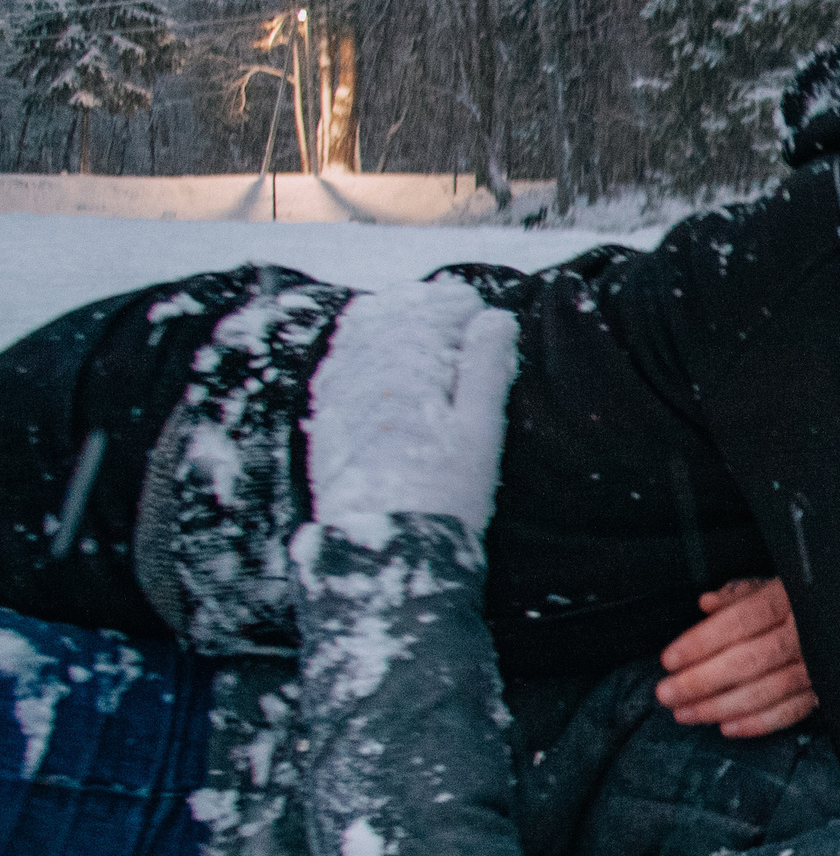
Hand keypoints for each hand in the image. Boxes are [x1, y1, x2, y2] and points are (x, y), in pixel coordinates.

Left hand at [306, 279, 518, 535]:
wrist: (385, 550)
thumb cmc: (444, 492)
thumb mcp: (480, 430)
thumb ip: (486, 367)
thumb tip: (495, 316)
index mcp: (408, 363)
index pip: (440, 305)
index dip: (468, 310)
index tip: (485, 326)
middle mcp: (366, 367)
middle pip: (397, 311)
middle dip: (430, 314)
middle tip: (458, 331)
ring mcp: (339, 390)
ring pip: (365, 332)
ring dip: (397, 330)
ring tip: (426, 348)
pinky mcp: (327, 416)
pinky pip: (342, 363)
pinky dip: (368, 356)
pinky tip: (388, 374)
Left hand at [656, 578, 815, 738]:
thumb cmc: (808, 597)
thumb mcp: (777, 582)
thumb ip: (741, 594)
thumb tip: (707, 603)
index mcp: (790, 598)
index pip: (742, 621)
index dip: (703, 642)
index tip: (669, 660)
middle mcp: (807, 633)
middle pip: (749, 660)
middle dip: (702, 681)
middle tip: (666, 694)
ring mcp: (819, 665)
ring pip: (767, 691)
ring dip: (721, 706)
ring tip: (685, 714)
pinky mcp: (828, 690)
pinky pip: (792, 711)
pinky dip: (759, 723)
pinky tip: (727, 728)